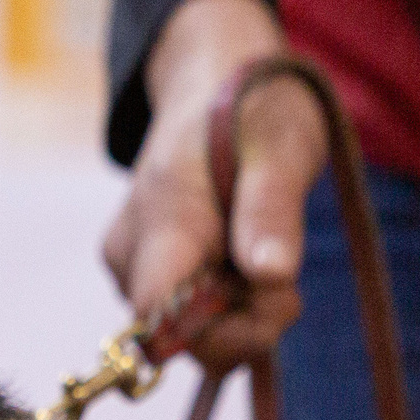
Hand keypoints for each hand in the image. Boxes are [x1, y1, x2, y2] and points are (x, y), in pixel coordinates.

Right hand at [101, 0, 326, 370]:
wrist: (212, 81)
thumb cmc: (250, 110)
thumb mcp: (279, 149)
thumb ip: (271, 211)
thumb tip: (270, 275)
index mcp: (161, 221)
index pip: (156, 319)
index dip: (220, 333)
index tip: (276, 298)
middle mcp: (130, 253)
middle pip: (178, 339)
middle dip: (245, 323)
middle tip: (288, 277)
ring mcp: (133, 265)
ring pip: (186, 334)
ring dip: (240, 312)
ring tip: (264, 251)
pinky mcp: (145, 271)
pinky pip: (186, 318)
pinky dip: (227, 303)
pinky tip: (242, 259)